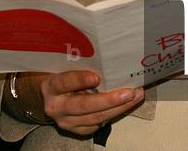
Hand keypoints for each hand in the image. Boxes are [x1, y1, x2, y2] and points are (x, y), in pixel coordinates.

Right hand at [28, 71, 144, 135]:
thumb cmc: (64, 77)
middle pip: (83, 105)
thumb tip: (108, 58)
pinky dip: (115, 113)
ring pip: (95, 118)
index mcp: (51, 86)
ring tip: (135, 96)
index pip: (64, 82)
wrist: (53, 97)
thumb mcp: (65, 68)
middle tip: (129, 92)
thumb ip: (80, 65)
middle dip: (109, 100)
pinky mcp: (76, 130)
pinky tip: (127, 104)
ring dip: (119, 108)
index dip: (80, 80)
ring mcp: (66, 121)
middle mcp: (56, 107)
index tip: (96, 77)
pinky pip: (98, 124)